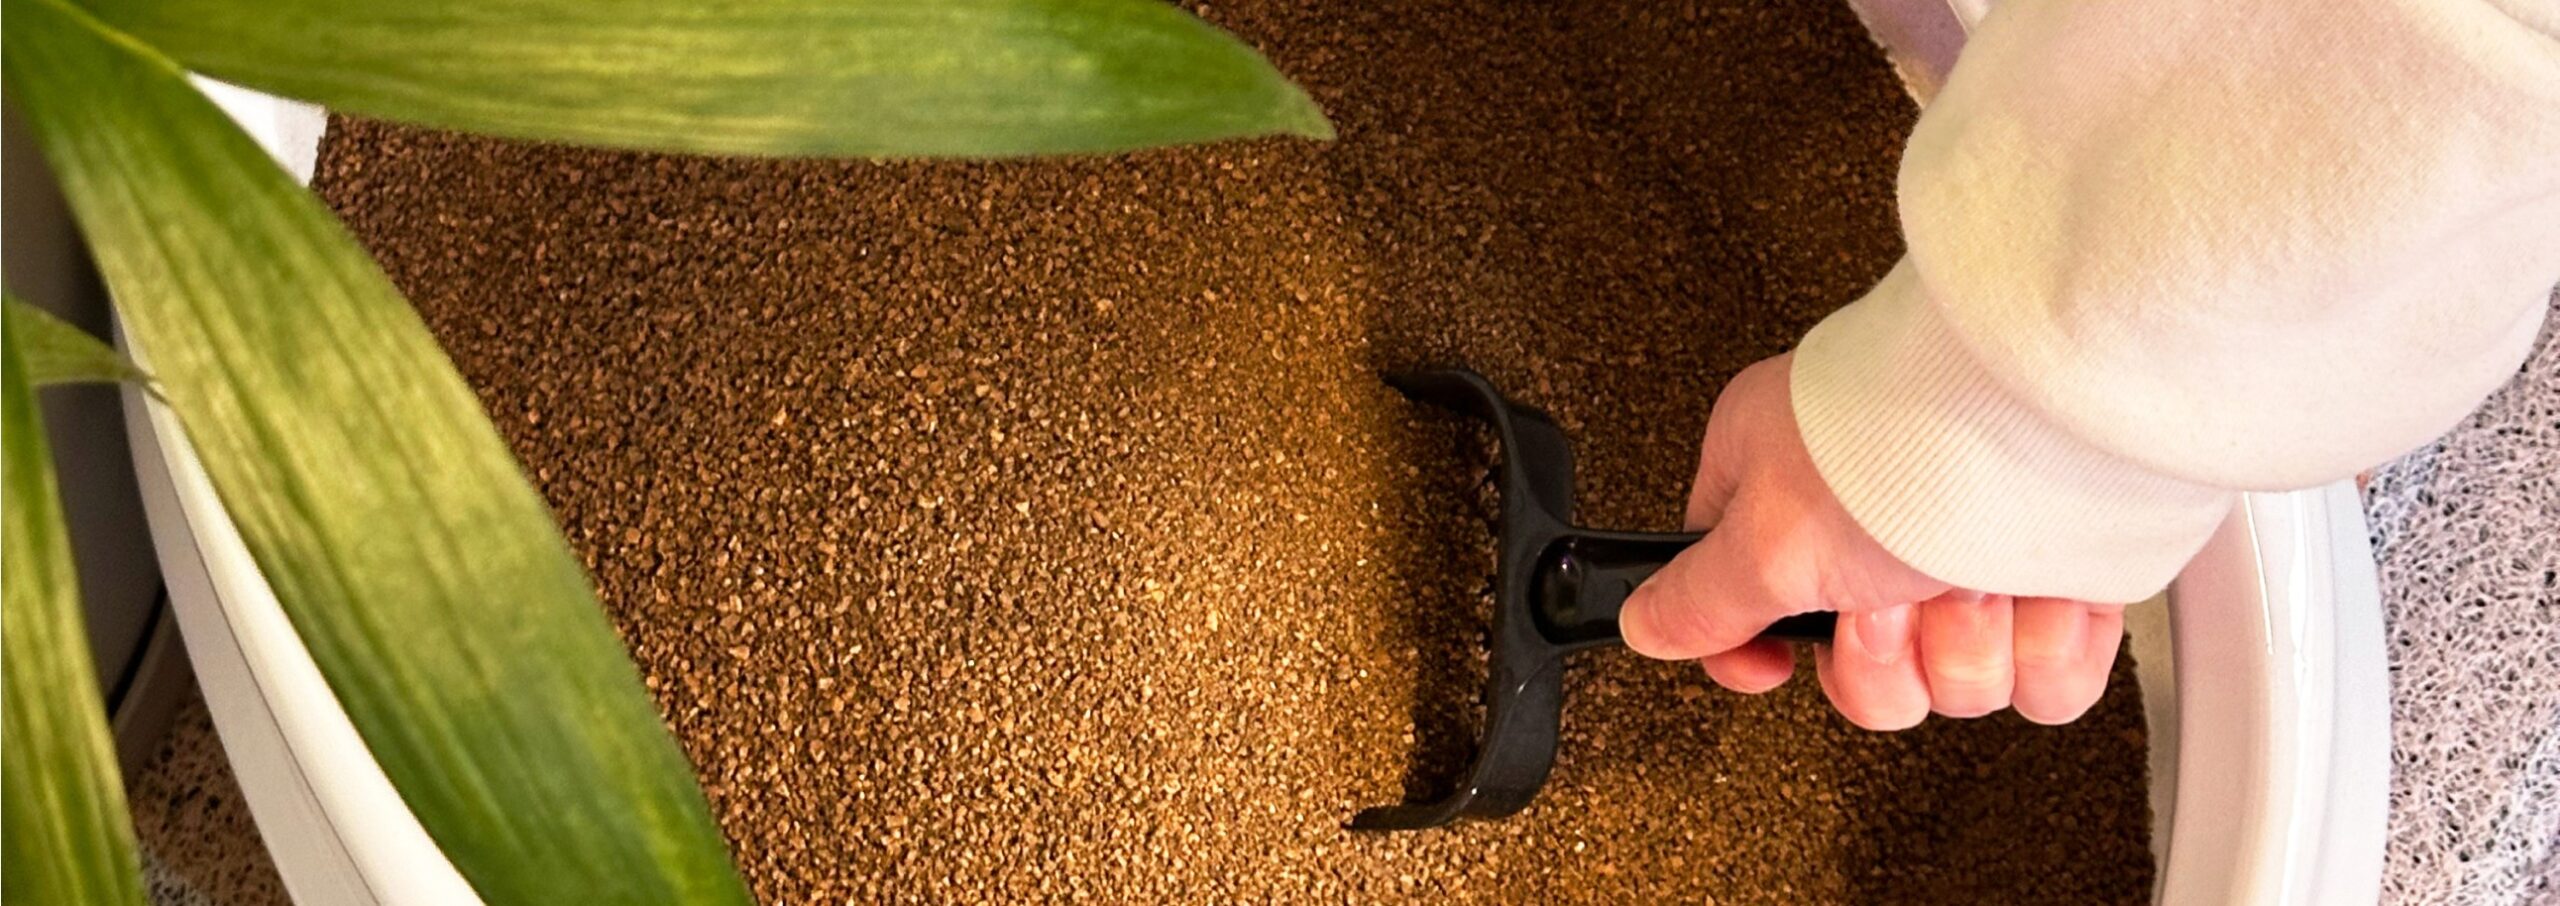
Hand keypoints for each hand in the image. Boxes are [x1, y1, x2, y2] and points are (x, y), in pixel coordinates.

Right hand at [1619, 354, 2124, 728]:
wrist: (2058, 428)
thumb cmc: (1906, 443)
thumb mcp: (1763, 541)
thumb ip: (1696, 601)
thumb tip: (1643, 623)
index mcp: (1785, 484)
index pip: (1746, 599)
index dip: (1760, 647)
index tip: (1777, 662)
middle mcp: (1875, 517)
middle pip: (1857, 664)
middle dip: (1885, 654)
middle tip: (1891, 597)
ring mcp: (1971, 547)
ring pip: (1954, 678)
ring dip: (1968, 644)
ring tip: (1977, 575)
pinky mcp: (2058, 575)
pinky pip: (2045, 677)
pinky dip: (2049, 648)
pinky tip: (2041, 592)